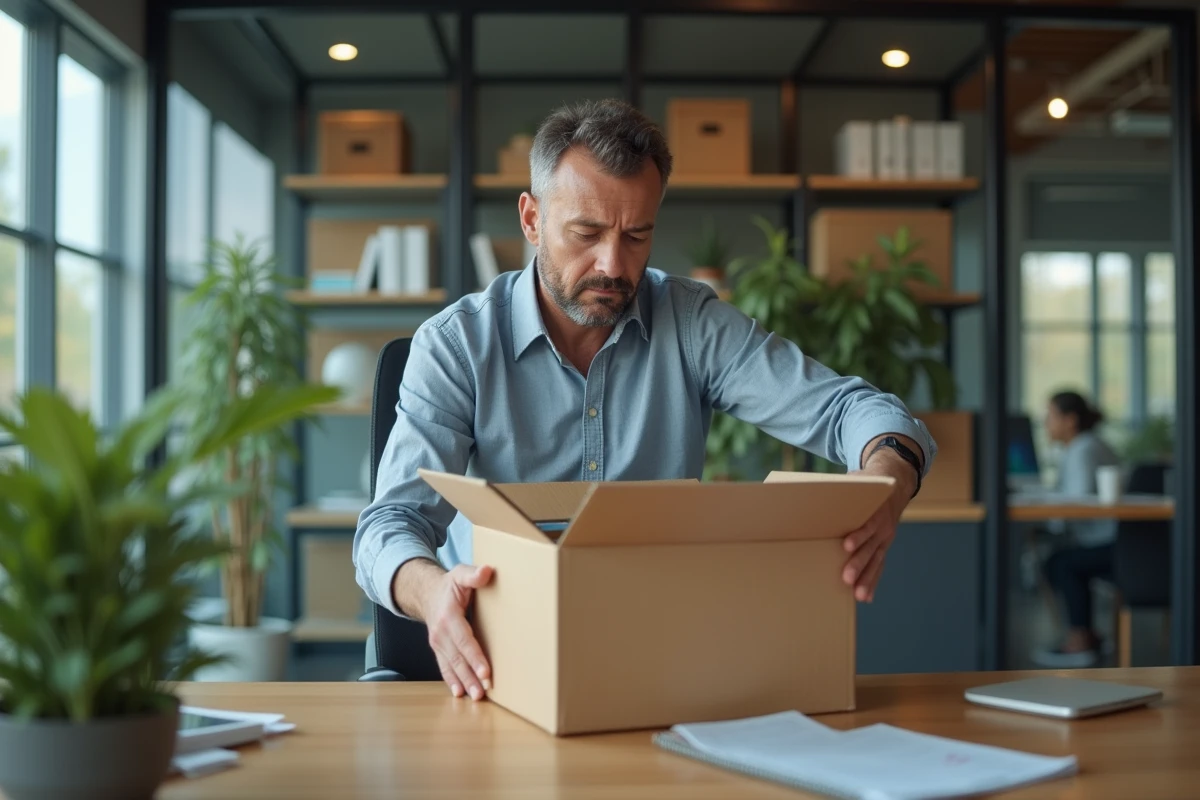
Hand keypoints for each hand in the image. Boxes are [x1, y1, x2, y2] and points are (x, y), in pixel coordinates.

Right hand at [423, 564, 493, 699]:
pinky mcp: (438, 649)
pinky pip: (444, 667)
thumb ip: (473, 574)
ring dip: (463, 682)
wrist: (427, 593)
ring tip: (475, 697)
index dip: (474, 656)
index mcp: (448, 616)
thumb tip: (487, 571)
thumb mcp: (460, 574)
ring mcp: (438, 643)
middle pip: (457, 658)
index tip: (486, 671)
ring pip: (451, 666)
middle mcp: (440, 633)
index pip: (464, 640)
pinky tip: (459, 693)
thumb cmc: (449, 585)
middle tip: (483, 691)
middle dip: (470, 676)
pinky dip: (451, 681)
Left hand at [841, 487, 904, 601]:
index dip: (858, 535)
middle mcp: (882, 527)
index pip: (867, 525)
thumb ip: (842, 487)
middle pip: (870, 547)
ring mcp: (884, 538)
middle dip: (858, 563)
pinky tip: (866, 596)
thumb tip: (817, 489)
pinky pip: (879, 566)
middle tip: (846, 577)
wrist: (896, 486)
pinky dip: (873, 581)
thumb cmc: (868, 483)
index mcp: (876, 510)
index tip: (846, 546)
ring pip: (876, 561)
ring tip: (858, 595)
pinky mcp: (883, 546)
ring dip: (867, 579)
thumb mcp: (857, 481)